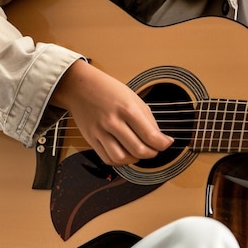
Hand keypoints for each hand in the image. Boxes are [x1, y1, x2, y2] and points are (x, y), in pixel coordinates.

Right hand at [50, 60, 173, 165]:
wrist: (80, 86)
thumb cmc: (108, 89)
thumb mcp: (133, 97)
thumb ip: (147, 118)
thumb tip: (159, 137)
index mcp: (127, 109)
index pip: (149, 135)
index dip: (162, 144)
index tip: (167, 143)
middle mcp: (113, 122)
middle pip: (138, 150)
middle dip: (152, 153)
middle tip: (155, 149)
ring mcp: (100, 132)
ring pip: (121, 158)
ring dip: (135, 159)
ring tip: (140, 152)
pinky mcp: (90, 139)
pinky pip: (107, 158)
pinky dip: (119, 161)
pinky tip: (126, 154)